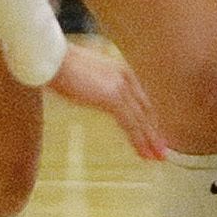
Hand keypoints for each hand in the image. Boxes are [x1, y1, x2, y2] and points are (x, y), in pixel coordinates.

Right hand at [45, 45, 167, 161]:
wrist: (53, 60)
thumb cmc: (61, 66)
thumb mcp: (87, 75)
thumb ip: (98, 85)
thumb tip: (97, 94)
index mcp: (122, 71)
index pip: (142, 99)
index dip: (150, 118)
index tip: (155, 132)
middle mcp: (126, 77)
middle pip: (146, 109)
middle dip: (155, 131)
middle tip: (162, 149)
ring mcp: (121, 87)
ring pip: (141, 119)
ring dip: (150, 140)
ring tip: (158, 156)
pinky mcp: (113, 98)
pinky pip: (131, 124)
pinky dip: (139, 140)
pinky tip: (144, 152)